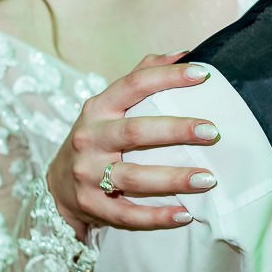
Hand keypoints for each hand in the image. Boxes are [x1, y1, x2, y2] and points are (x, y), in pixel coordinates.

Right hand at [47, 53, 221, 237]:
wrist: (58, 182)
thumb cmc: (99, 137)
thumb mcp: (110, 106)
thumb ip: (143, 77)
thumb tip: (184, 54)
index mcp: (98, 108)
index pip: (134, 85)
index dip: (168, 77)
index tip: (203, 74)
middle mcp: (90, 138)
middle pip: (135, 131)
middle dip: (176, 130)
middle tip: (212, 131)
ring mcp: (88, 174)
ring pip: (134, 177)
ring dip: (173, 178)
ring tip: (208, 179)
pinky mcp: (92, 206)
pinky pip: (128, 215)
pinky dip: (157, 217)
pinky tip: (185, 215)